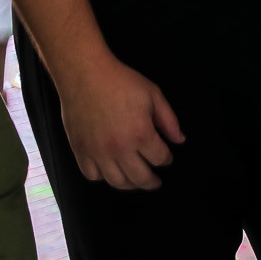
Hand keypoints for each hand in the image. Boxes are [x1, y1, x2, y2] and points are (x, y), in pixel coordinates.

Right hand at [55, 51, 186, 189]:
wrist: (85, 74)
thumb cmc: (120, 81)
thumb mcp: (153, 95)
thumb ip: (169, 120)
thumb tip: (179, 140)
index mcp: (141, 133)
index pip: (160, 158)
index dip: (167, 159)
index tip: (167, 158)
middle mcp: (119, 148)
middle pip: (141, 178)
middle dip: (152, 181)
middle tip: (155, 181)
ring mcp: (98, 152)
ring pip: (117, 182)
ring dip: (130, 184)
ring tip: (135, 180)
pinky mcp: (81, 151)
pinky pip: (93, 175)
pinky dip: (103, 177)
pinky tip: (110, 171)